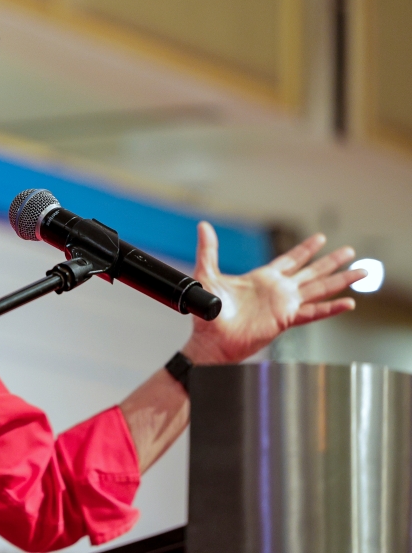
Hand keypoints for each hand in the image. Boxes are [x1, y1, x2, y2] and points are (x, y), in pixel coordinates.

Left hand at [183, 222, 366, 363]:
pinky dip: (331, 308)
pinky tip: (348, 303)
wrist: (210, 339)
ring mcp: (283, 305)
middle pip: (310, 272)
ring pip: (318, 290)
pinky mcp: (285, 320)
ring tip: (361, 272)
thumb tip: (204, 226)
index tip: (321, 238)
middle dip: (330, 261)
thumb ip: (208, 250)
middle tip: (350, 251)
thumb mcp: (207, 274)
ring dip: (340, 281)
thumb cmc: (207, 313)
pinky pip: (313, 313)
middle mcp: (277, 290)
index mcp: (262, 278)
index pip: (289, 260)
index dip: (306, 249)